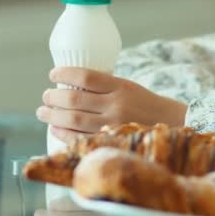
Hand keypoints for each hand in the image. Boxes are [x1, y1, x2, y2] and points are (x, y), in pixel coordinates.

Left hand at [36, 67, 187, 142]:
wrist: (171, 123)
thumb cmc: (144, 103)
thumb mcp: (128, 87)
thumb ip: (104, 86)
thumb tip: (69, 86)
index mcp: (120, 87)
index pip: (86, 76)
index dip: (64, 74)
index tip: (53, 74)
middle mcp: (116, 105)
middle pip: (75, 99)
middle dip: (54, 97)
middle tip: (45, 96)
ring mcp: (113, 125)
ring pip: (74, 119)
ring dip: (53, 116)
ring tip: (43, 112)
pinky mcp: (111, 141)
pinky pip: (81, 138)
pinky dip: (64, 133)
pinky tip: (55, 129)